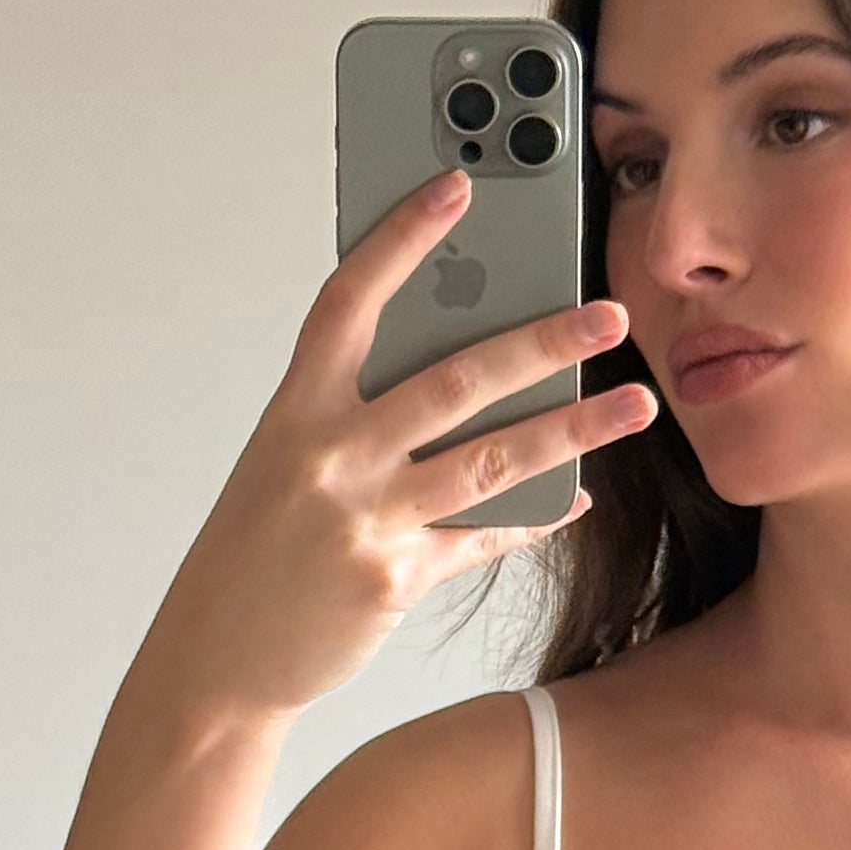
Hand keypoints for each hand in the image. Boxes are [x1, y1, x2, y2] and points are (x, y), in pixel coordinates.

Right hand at [141, 168, 656, 721]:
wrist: (215, 659)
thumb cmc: (255, 551)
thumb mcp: (285, 464)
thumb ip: (352, 416)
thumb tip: (454, 373)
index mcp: (295, 411)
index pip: (350, 302)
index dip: (402, 240)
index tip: (456, 189)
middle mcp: (330, 456)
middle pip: (453, 380)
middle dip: (542, 342)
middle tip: (609, 313)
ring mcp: (364, 519)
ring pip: (490, 460)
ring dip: (573, 430)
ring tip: (635, 403)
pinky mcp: (394, 578)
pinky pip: (483, 536)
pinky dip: (535, 515)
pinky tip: (577, 494)